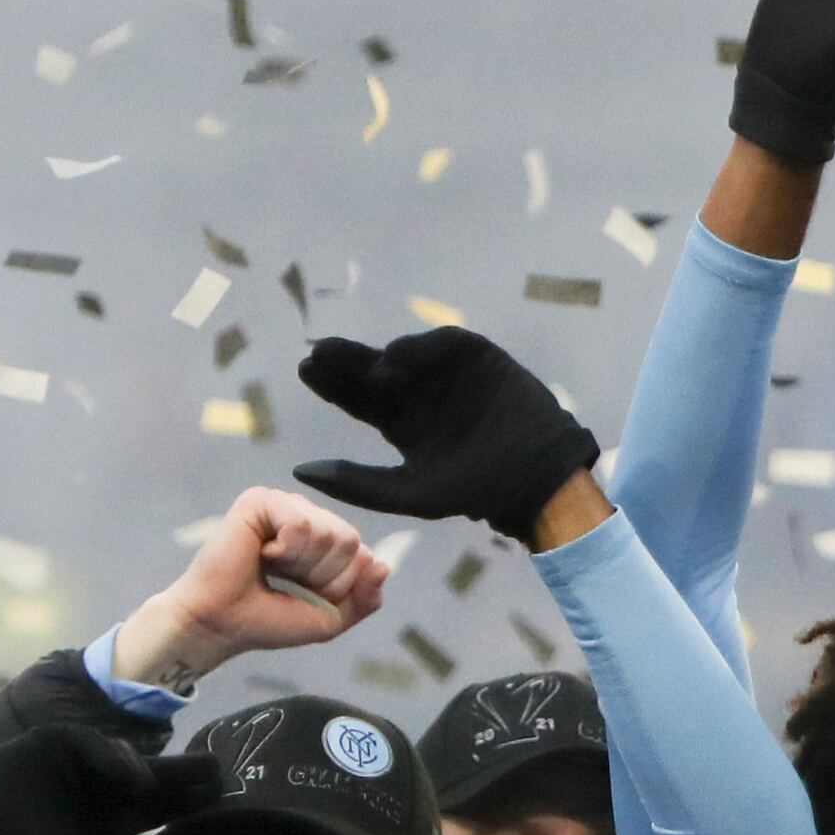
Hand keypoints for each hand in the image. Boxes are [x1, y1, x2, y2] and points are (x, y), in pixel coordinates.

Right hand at [111, 488, 390, 693]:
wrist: (223, 625)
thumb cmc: (269, 620)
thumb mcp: (331, 618)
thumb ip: (365, 597)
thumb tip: (382, 564)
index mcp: (324, 540)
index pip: (362, 555)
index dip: (338, 587)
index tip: (303, 594)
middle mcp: (307, 517)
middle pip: (350, 541)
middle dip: (323, 576)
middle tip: (286, 581)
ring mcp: (284, 505)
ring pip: (329, 532)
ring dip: (302, 565)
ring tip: (272, 568)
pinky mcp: (260, 500)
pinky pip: (301, 522)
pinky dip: (286, 550)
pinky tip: (263, 554)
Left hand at [293, 327, 603, 546]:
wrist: (536, 479)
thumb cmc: (474, 490)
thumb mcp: (409, 492)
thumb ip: (357, 483)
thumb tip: (298, 470)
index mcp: (400, 424)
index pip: (357, 398)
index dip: (331, 384)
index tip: (306, 370)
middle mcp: (419, 394)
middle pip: (373, 370)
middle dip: (346, 360)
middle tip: (321, 353)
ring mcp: (448, 374)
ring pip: (405, 352)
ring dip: (383, 353)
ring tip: (372, 365)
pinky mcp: (478, 357)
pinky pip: (444, 342)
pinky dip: (423, 345)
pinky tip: (402, 356)